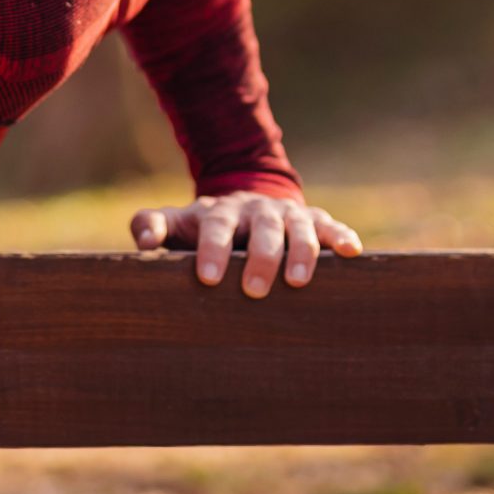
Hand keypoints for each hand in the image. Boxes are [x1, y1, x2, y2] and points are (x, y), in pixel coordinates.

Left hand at [128, 191, 364, 298]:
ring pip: (298, 227)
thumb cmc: (205, 229)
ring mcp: (287, 214)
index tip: (208, 277)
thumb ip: (154, 227)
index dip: (212, 249)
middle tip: (254, 290)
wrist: (244, 204)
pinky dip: (341, 236)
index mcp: (220, 213)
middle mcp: (256, 211)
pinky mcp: (314, 220)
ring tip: (298, 280)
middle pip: (261, 229)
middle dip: (260, 257)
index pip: (215, 227)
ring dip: (301, 251)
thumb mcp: (178, 224)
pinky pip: (330, 225)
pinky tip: (352, 252)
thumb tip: (142, 242)